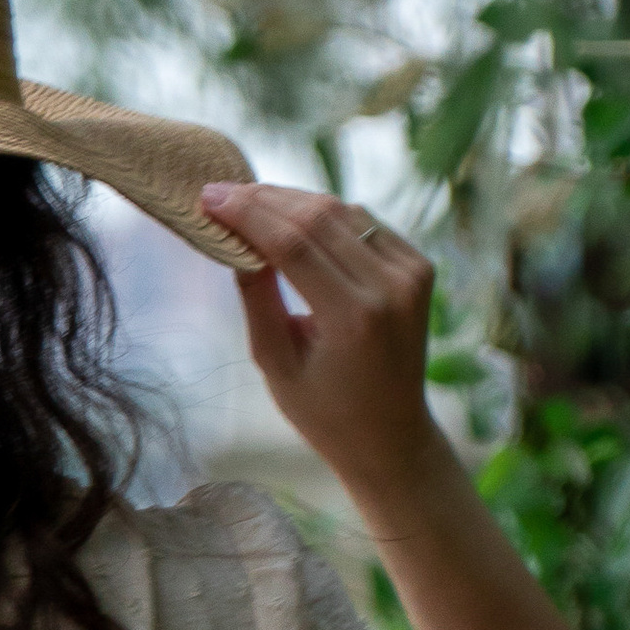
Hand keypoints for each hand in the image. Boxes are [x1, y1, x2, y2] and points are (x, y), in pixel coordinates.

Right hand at [198, 181, 442, 511]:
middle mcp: (391, 287)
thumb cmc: (324, 412)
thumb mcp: (276, 363)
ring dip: (293, 201)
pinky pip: (364, 223)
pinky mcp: (420, 267)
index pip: (293, 243)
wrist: (392, 435)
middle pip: (319, 217)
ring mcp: (413, 273)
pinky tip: (293, 220)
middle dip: (265, 199)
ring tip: (249, 204)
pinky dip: (326, 215)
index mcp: (355, 317)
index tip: (209, 197)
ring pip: (343, 211)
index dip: (247, 214)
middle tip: (221, 193)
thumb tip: (234, 238)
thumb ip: (256, 298)